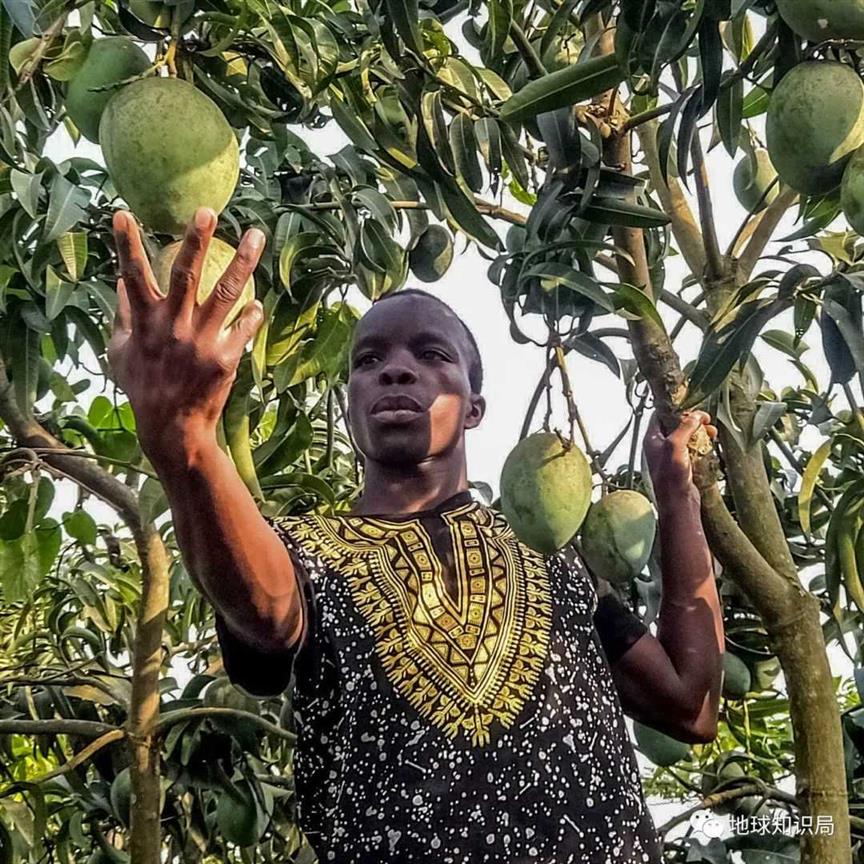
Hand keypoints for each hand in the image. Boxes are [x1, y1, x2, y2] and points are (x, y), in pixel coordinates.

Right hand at [107, 207, 265, 458]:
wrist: (172, 427)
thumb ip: (121, 317)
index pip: (131, 276)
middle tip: (207, 210)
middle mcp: (173, 326)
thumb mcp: (120, 354)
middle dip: (195, 240)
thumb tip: (119, 284)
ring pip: (225, 292)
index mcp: (145, 322)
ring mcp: (200, 341)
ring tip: (257, 235)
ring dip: (243, 262)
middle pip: (185, 274)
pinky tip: (257, 305)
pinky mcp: (224, 358)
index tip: (122, 213)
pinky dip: (252, 314)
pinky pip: (243, 327)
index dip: (125, 244)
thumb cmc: (143, 388)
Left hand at [642, 409, 717, 495]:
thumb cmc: (671, 476)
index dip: (674, 408)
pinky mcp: (682, 464)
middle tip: (705, 420)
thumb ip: (685, 427)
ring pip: (687, 436)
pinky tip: (711, 444)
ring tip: (712, 432)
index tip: (690, 405)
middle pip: (675, 424)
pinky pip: (693, 448)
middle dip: (692, 421)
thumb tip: (696, 414)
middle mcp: (659, 446)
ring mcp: (671, 455)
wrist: (678, 502)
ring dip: (700, 432)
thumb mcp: (675, 445)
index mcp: (652, 439)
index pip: (659, 415)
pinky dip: (702, 444)